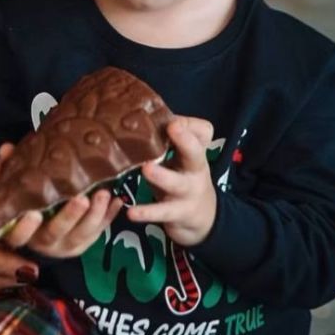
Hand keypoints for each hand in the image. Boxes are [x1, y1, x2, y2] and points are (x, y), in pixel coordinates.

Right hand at [0, 144, 121, 257]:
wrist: (45, 222)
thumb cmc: (29, 200)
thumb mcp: (17, 186)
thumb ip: (9, 169)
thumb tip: (6, 149)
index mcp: (22, 230)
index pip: (18, 235)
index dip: (25, 227)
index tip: (34, 212)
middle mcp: (44, 241)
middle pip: (56, 232)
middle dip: (69, 216)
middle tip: (81, 198)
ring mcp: (66, 243)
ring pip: (82, 232)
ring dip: (94, 214)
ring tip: (103, 194)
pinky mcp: (85, 242)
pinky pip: (100, 230)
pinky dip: (109, 215)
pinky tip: (116, 200)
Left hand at [126, 117, 216, 245]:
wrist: (202, 217)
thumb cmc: (184, 178)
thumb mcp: (181, 158)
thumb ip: (166, 140)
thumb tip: (138, 116)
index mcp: (194, 151)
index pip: (202, 133)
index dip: (189, 126)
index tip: (173, 120)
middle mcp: (195, 169)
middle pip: (196, 153)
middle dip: (186, 141)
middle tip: (172, 127)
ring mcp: (188, 192)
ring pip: (177, 183)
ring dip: (162, 175)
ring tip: (147, 169)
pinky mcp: (177, 213)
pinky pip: (162, 212)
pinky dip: (147, 212)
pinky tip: (131, 212)